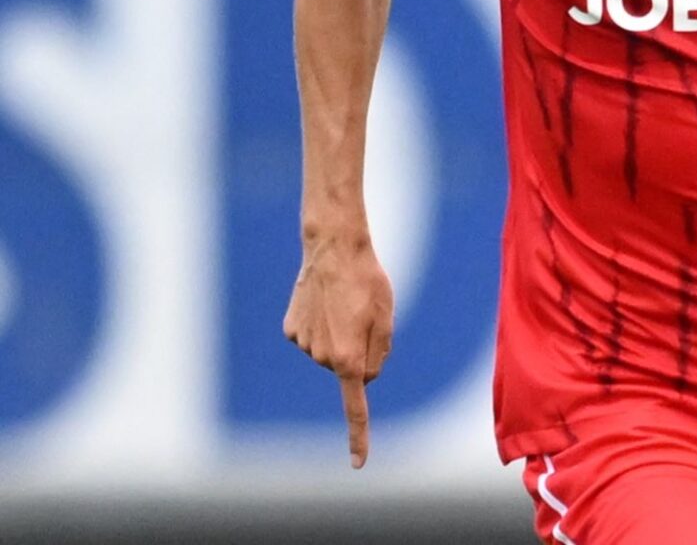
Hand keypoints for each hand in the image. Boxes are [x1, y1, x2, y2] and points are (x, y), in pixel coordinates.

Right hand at [283, 234, 393, 468]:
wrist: (333, 249)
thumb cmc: (367, 281)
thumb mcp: (387, 317)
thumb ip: (379, 353)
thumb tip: (365, 378)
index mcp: (349, 358)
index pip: (356, 406)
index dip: (359, 437)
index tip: (358, 465)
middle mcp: (322, 357)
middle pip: (351, 369)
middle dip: (360, 350)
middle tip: (364, 315)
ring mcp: (303, 344)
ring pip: (332, 353)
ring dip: (341, 335)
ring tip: (343, 304)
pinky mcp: (291, 330)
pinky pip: (314, 337)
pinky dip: (322, 324)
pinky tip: (325, 302)